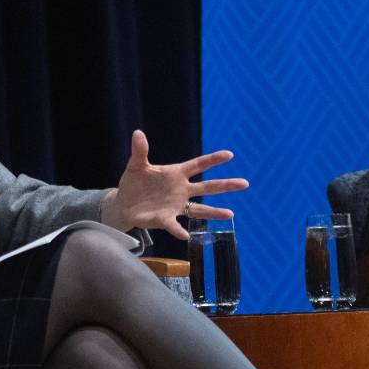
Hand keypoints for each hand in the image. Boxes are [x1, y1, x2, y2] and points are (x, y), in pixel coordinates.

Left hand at [99, 131, 248, 241]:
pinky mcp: (165, 219)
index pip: (198, 165)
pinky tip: (187, 235)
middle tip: (245, 183)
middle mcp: (181, 190)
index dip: (213, 160)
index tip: (229, 155)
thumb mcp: (136, 165)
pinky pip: (175, 225)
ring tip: (230, 214)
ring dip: (214, 212)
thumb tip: (137, 133)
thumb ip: (140, 150)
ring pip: (199, 209)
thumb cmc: (134, 183)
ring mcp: (175, 206)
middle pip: (207, 187)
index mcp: (176, 174)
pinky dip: (179, 230)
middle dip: (226, 185)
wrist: (124, 203)